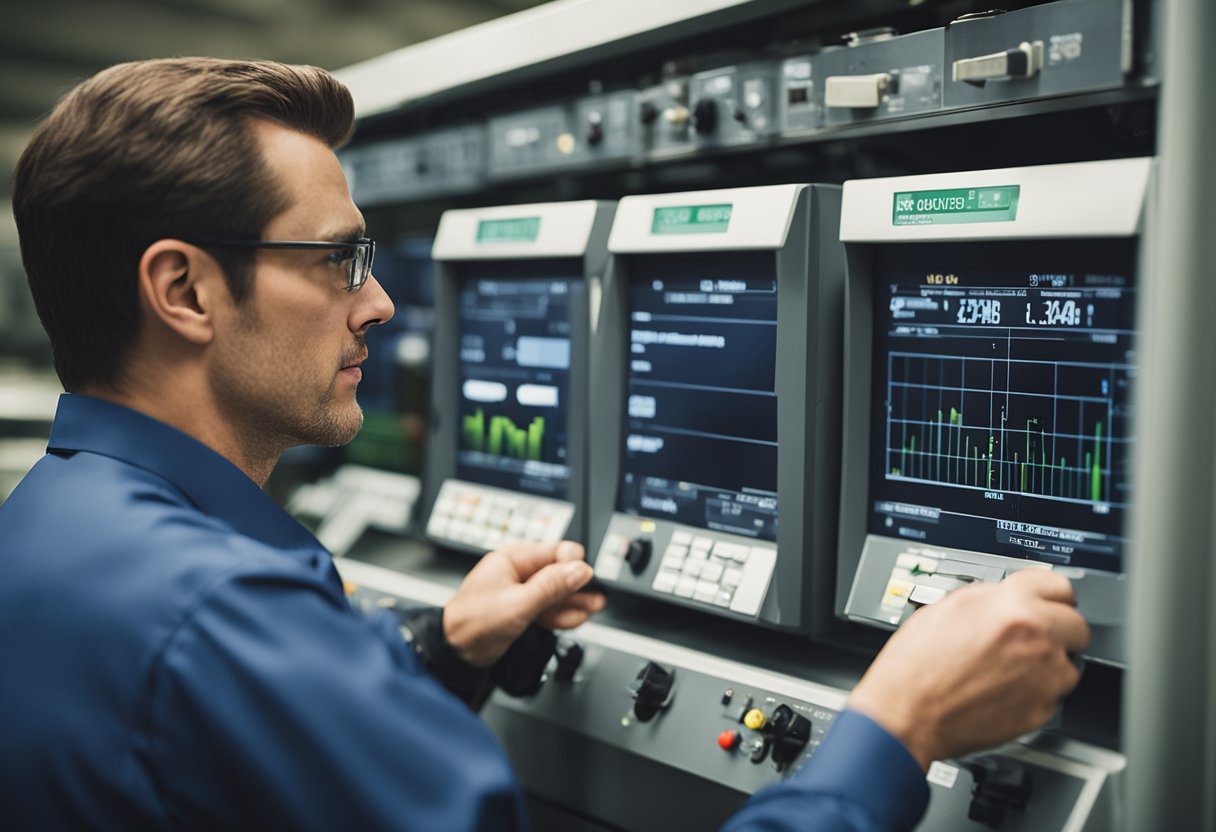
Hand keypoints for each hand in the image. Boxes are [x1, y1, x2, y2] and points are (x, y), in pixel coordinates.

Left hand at [443, 540, 604, 667]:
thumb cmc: (472, 623)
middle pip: (560, 572)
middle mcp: (519, 570)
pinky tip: (576, 618)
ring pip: (558, 592)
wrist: (455, 652)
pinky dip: (562, 614)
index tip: (586, 581)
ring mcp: (522, 590)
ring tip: (591, 609)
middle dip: (577, 587)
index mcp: (513, 558)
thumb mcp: (518, 604)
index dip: (573, 565)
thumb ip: (551, 586)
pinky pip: (550, 607)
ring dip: (573, 602)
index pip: (556, 552)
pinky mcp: (524, 608)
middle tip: (596, 599)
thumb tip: (579, 569)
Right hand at [847, 568, 1090, 769]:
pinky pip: (1053, 694)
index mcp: (1010, 605)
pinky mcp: (1042, 709)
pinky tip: (1004, 689)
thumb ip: (990, 597)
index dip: (1050, 594)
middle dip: (1059, 629)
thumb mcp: (946, 607)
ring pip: (1070, 663)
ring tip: (1012, 668)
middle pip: (1077, 624)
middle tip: (1036, 637)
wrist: (906, 713)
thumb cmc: (915, 665)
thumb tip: (1011, 595)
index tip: (1051, 601)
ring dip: (1049, 664)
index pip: (1058, 585)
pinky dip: (1036, 692)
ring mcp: (1043, 676)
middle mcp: (1035, 636)